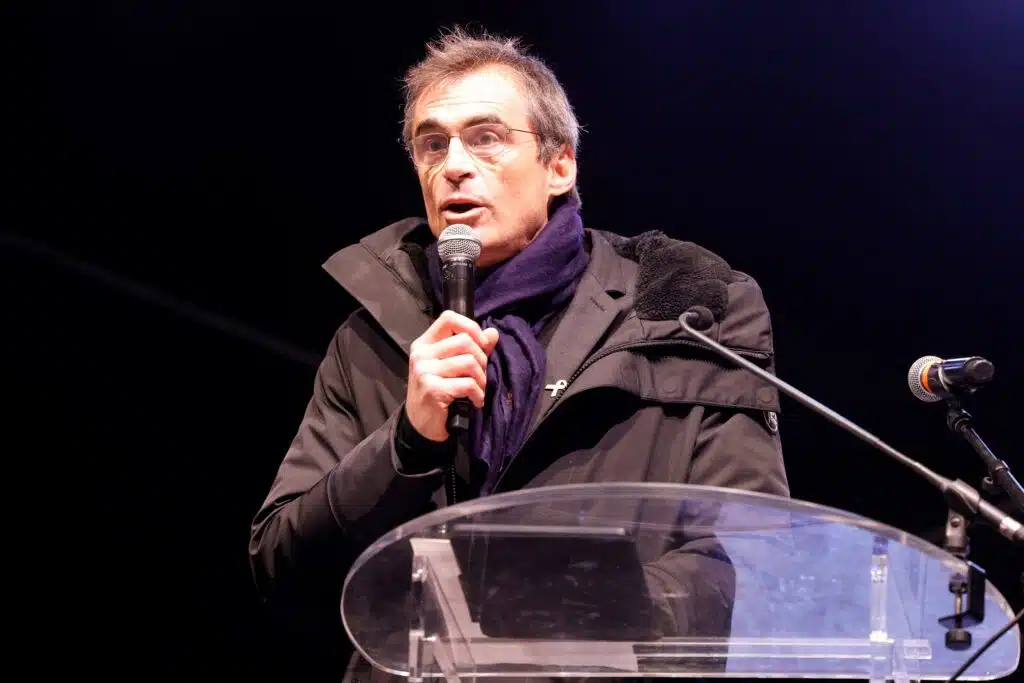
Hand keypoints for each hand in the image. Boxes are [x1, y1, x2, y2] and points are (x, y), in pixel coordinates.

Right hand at [406, 310, 499, 441]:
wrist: (421, 425)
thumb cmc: (438, 393)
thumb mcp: (452, 367)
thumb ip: (473, 348)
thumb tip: (493, 333)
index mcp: (425, 344)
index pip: (449, 318)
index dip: (471, 327)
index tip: (481, 344)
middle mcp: (421, 354)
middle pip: (465, 341)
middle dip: (481, 359)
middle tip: (480, 376)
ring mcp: (425, 371)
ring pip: (469, 362)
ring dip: (481, 379)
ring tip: (478, 389)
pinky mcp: (432, 389)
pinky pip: (468, 384)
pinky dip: (478, 394)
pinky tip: (475, 401)